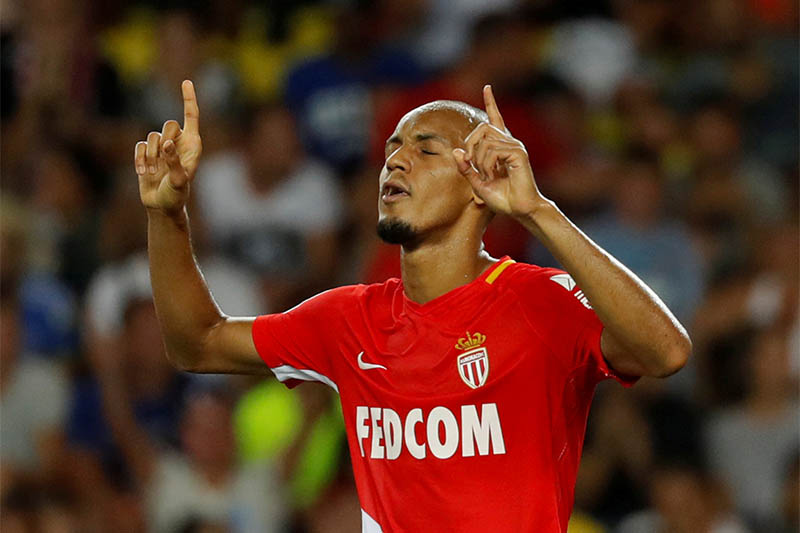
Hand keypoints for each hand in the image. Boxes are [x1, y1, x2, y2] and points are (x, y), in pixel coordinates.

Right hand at [134, 80, 201, 213]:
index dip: (189, 98)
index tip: (186, 81)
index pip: (191, 116)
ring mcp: (162, 148)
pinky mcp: (147, 153)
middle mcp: (178, 143)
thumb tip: (167, 144)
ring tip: (154, 174)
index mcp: (192, 145)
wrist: (162, 207)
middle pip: (168, 125)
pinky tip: (143, 174)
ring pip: (152, 137)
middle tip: (164, 163)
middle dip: (164, 143)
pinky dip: (140, 160)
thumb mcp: (179, 181)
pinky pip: (139, 146)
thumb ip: (174, 162)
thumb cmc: (176, 195)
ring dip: (151, 157)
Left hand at [452, 85, 548, 218]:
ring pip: (484, 142)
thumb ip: (466, 168)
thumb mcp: (477, 183)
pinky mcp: (518, 153)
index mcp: (500, 147)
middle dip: (470, 147)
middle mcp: (509, 142)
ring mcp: (515, 146)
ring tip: (488, 176)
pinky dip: (487, 165)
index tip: (487, 87)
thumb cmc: (502, 198)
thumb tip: (456, 151)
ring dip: (479, 161)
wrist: (519, 209)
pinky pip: (493, 151)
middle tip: (473, 167)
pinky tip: (494, 175)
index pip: (495, 119)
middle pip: (481, 129)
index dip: (490, 103)